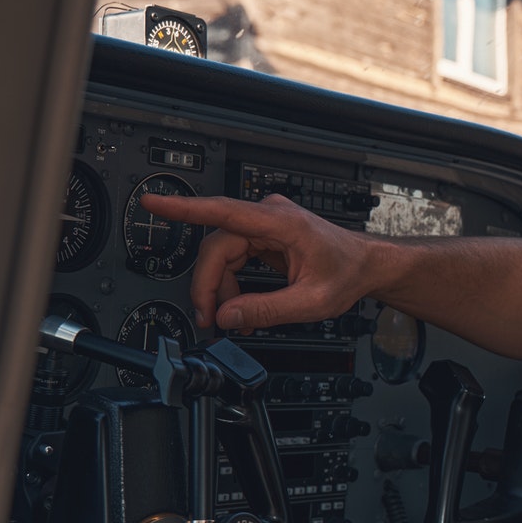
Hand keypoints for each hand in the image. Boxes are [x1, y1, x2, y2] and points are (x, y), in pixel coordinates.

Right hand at [141, 192, 380, 332]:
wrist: (367, 265)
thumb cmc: (349, 273)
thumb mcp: (313, 302)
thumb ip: (268, 310)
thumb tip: (227, 316)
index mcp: (281, 222)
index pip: (223, 211)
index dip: (184, 209)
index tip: (154, 202)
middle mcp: (269, 216)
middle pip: (217, 247)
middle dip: (209, 286)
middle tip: (210, 320)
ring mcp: (265, 225)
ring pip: (222, 255)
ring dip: (221, 290)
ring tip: (231, 319)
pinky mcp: (264, 236)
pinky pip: (234, 259)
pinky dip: (232, 285)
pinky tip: (240, 308)